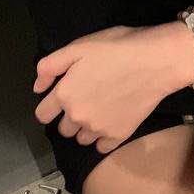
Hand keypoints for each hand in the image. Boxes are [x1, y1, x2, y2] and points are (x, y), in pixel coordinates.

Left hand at [32, 24, 180, 153]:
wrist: (156, 61)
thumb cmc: (117, 47)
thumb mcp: (79, 46)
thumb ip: (50, 66)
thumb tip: (37, 88)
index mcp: (64, 94)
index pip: (42, 114)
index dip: (49, 106)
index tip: (61, 98)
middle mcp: (78, 117)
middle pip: (62, 129)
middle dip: (69, 117)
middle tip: (86, 98)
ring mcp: (99, 129)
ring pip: (82, 139)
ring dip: (85, 128)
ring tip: (101, 108)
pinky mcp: (119, 135)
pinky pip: (102, 147)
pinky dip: (104, 138)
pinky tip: (113, 120)